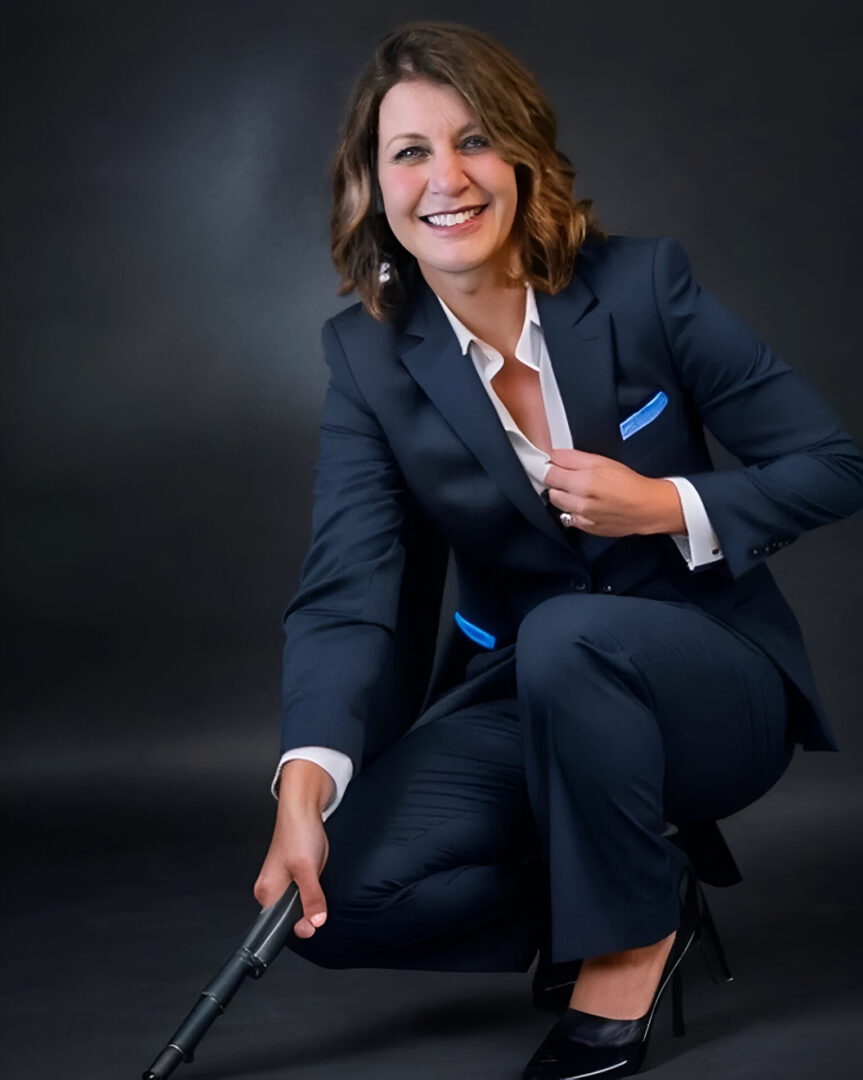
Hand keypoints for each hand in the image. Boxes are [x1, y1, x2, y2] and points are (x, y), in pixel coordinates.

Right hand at [254, 787, 330, 938]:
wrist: (303, 809)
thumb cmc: (298, 833)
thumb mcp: (308, 870)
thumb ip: (311, 899)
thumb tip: (315, 922)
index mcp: (267, 892)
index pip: (280, 925)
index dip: (299, 926)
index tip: (314, 921)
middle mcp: (270, 889)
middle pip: (290, 917)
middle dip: (307, 910)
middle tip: (316, 891)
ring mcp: (280, 882)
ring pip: (298, 905)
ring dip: (311, 898)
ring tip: (314, 878)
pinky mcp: (290, 875)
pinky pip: (302, 892)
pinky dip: (311, 889)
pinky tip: (315, 876)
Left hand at [544, 448, 684, 536]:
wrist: (647, 508)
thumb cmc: (629, 483)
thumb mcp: (602, 461)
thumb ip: (573, 458)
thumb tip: (552, 456)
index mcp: (585, 480)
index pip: (549, 472)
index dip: (549, 466)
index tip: (552, 464)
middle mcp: (580, 501)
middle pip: (550, 488)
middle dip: (555, 481)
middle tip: (568, 476)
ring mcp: (582, 517)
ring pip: (556, 503)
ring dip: (561, 495)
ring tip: (577, 490)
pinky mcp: (586, 528)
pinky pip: (568, 517)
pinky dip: (571, 510)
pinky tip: (585, 505)